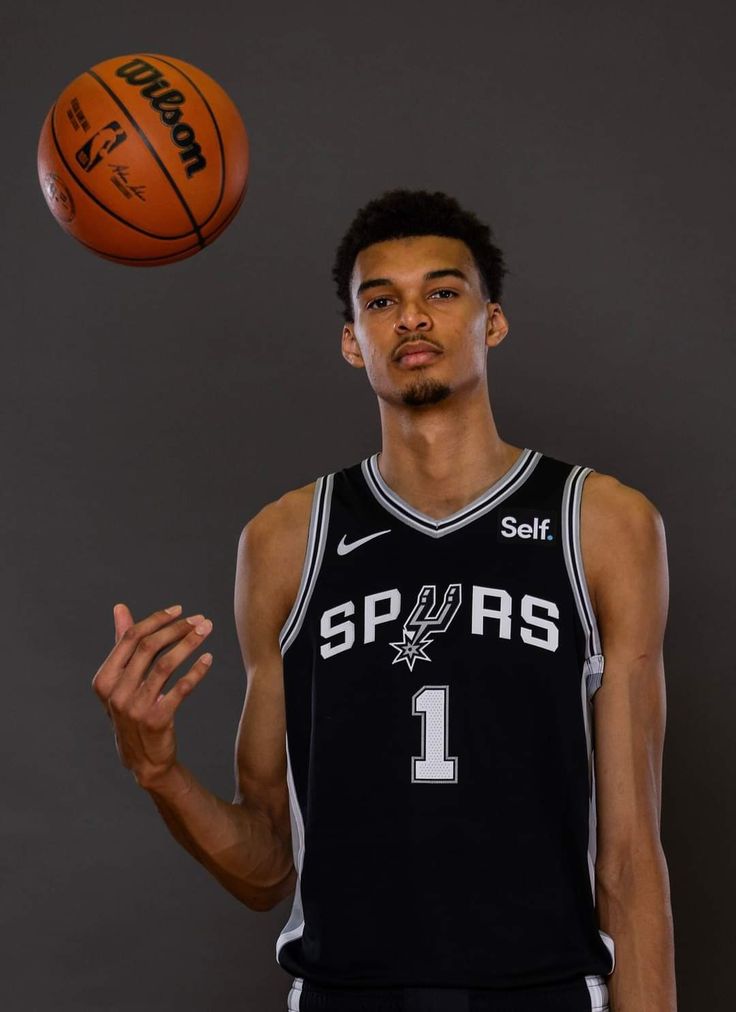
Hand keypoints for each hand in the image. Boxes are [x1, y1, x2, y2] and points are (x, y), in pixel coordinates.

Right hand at [91, 603, 213, 787]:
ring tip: (207, 631)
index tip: (179, 610)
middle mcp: (116, 693)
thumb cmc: (133, 712)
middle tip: (200, 620)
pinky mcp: (156, 720)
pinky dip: (196, 671)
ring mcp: (135, 707)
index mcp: (104, 679)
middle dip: (177, 629)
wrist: (144, 760)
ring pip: (166, 665)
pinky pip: (181, 688)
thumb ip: (121, 644)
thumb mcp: (121, 682)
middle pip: (149, 648)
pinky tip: (208, 659)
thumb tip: (120, 608)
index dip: (156, 620)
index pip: (130, 638)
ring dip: (189, 644)